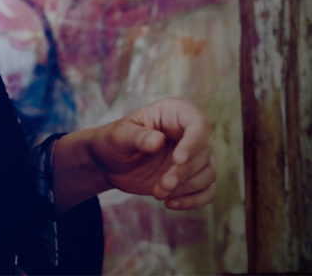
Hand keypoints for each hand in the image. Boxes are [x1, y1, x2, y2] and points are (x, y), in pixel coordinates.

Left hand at [85, 97, 215, 210]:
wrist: (109, 164)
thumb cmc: (113, 142)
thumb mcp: (118, 136)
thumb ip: (137, 136)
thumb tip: (158, 141)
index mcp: (173, 113)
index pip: (199, 123)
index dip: (193, 142)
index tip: (177, 160)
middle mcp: (188, 133)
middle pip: (204, 153)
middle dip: (183, 173)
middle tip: (161, 185)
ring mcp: (193, 156)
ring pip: (208, 173)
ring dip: (185, 188)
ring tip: (158, 192)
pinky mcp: (192, 177)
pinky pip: (207, 191)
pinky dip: (194, 201)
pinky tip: (171, 204)